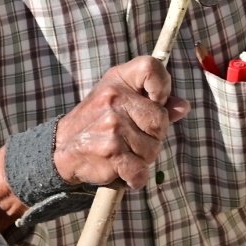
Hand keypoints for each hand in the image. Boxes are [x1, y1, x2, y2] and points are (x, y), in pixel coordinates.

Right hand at [53, 56, 190, 189]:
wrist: (62, 147)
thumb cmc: (99, 121)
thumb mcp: (123, 100)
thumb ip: (155, 102)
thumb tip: (183, 107)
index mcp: (119, 79)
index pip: (151, 68)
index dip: (162, 86)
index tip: (157, 101)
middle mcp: (114, 98)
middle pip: (160, 120)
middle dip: (153, 136)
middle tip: (132, 138)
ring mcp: (112, 125)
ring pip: (153, 149)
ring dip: (143, 158)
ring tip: (123, 152)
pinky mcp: (110, 151)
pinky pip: (140, 171)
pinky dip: (135, 177)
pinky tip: (123, 170)